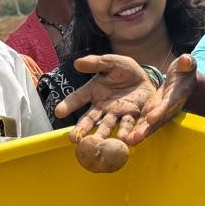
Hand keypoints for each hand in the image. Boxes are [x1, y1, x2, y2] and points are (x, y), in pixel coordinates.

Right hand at [55, 55, 196, 145]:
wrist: (146, 78)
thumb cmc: (125, 70)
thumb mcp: (111, 63)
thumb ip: (96, 63)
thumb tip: (77, 63)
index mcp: (93, 92)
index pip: (78, 98)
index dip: (68, 104)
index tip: (59, 112)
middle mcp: (102, 106)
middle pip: (90, 119)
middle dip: (81, 129)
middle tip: (73, 139)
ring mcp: (117, 113)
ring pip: (107, 125)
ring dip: (102, 134)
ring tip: (98, 143)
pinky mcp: (132, 116)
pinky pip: (128, 124)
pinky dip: (126, 132)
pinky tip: (124, 140)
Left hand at [120, 54, 197, 144]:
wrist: (182, 81)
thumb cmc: (184, 71)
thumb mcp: (186, 65)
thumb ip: (186, 63)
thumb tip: (186, 60)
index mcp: (176, 94)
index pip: (168, 104)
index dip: (160, 111)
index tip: (152, 117)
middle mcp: (168, 107)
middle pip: (157, 120)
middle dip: (147, 129)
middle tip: (136, 138)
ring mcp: (159, 112)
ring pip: (149, 125)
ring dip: (139, 133)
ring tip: (128, 141)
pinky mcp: (151, 113)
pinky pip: (142, 122)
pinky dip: (134, 130)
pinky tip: (123, 137)